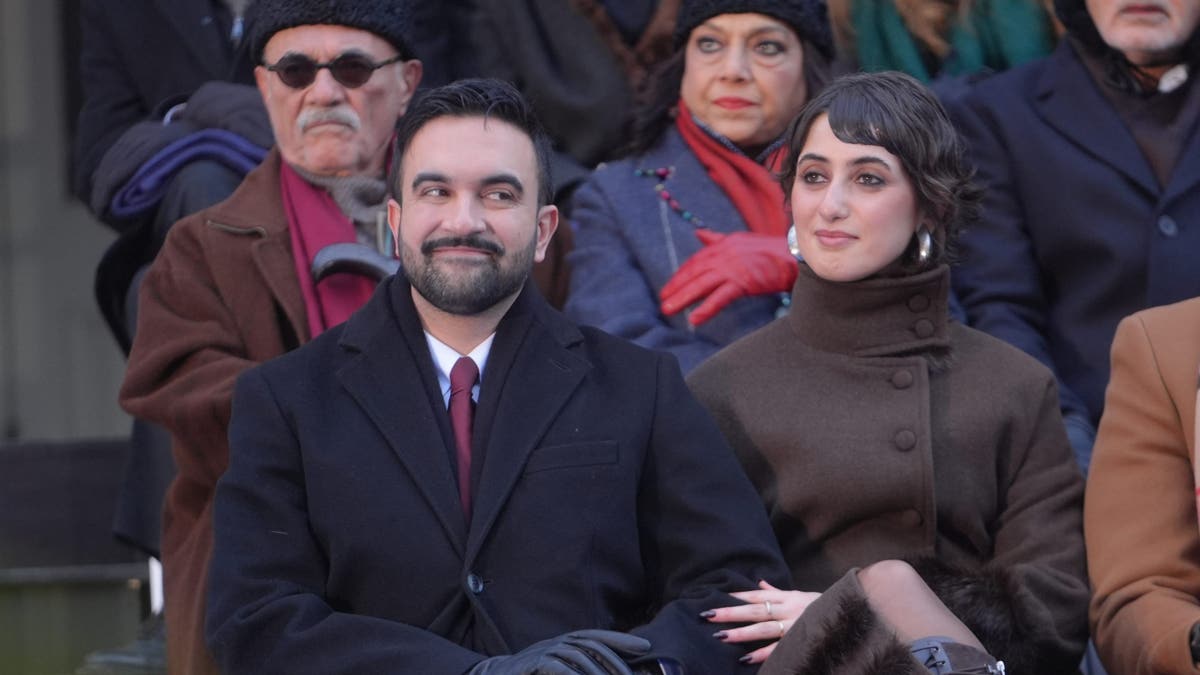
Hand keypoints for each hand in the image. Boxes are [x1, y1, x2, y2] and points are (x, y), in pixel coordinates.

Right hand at [468, 629, 650, 674]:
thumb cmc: (530, 674)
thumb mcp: (556, 668)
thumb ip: (579, 668)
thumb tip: (606, 673)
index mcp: (564, 642)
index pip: (597, 635)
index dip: (621, 638)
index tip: (646, 645)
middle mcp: (556, 642)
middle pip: (592, 644)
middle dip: (615, 659)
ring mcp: (544, 651)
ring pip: (579, 655)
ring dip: (599, 672)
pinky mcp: (533, 663)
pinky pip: (558, 667)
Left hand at [660, 229, 797, 326]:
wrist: (795, 257)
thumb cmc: (771, 252)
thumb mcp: (740, 241)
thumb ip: (717, 239)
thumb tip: (699, 234)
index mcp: (723, 245)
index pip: (696, 261)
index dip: (681, 275)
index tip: (669, 287)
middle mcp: (724, 254)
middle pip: (695, 272)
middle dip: (677, 287)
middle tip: (663, 301)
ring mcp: (733, 268)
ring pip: (702, 284)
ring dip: (683, 298)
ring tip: (669, 310)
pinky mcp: (743, 281)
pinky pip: (720, 297)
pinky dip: (706, 308)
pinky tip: (694, 319)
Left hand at [702, 580, 819, 664]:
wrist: (853, 613)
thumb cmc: (822, 605)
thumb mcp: (799, 595)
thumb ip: (777, 592)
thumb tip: (759, 583)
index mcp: (787, 597)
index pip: (757, 595)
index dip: (737, 596)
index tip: (716, 597)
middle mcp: (788, 609)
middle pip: (754, 610)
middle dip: (730, 613)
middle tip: (708, 615)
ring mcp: (794, 625)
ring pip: (763, 628)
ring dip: (741, 633)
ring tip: (721, 637)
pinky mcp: (800, 640)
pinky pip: (779, 649)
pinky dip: (762, 654)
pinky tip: (746, 659)